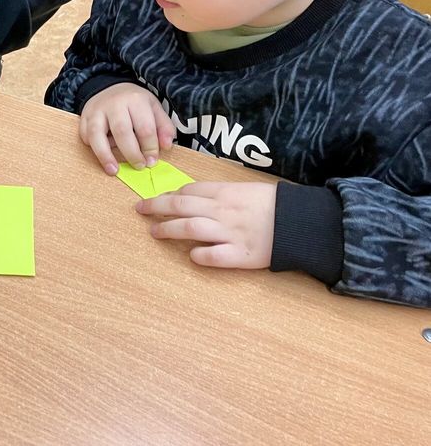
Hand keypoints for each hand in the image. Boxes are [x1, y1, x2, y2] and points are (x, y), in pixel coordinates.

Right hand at [79, 83, 174, 173]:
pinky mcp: (84, 118)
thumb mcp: (154, 108)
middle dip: (131, 153)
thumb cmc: (134, 102)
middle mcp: (114, 103)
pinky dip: (93, 149)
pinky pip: (86, 136)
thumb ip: (164, 127)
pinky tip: (103, 156)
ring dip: (105, 156)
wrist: (110, 87)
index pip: (145, 128)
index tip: (152, 161)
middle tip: (139, 166)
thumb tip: (166, 146)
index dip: (150, 148)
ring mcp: (96, 110)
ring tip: (113, 170)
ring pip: (97, 135)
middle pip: (122, 132)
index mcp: (136, 100)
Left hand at [135, 182, 276, 267]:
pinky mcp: (239, 255)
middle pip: (181, 206)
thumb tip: (195, 195)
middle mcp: (223, 211)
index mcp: (226, 193)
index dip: (170, 194)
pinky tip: (191, 256)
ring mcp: (229, 233)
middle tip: (140, 209)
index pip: (189, 190)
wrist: (304, 223)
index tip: (160, 198)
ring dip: (168, 229)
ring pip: (189, 228)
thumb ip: (222, 193)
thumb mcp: (249, 189)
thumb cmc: (277, 205)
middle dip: (156, 206)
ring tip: (154, 232)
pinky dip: (198, 256)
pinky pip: (212, 256)